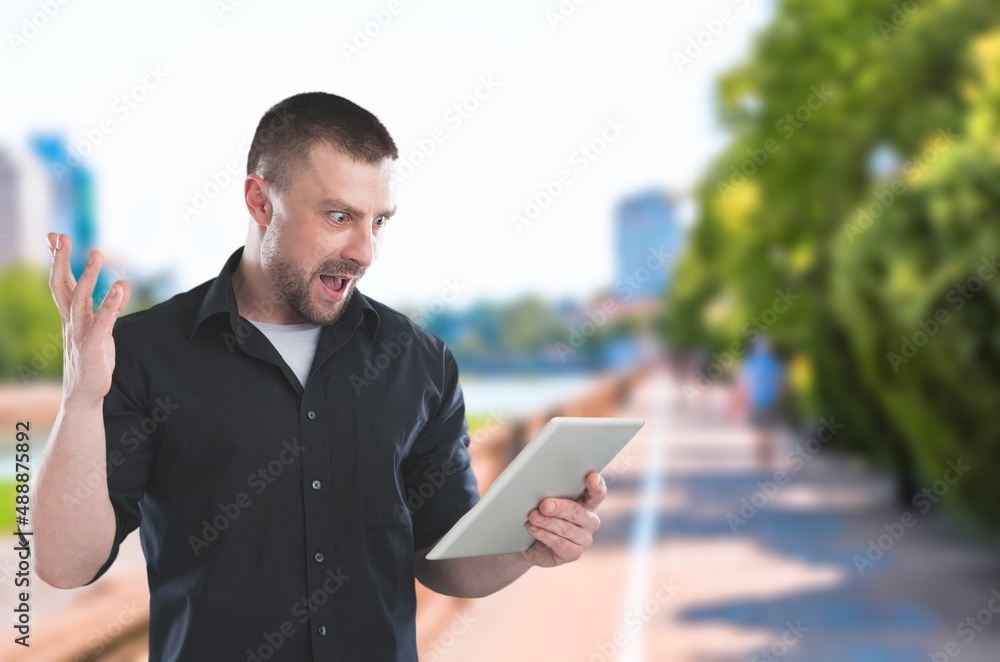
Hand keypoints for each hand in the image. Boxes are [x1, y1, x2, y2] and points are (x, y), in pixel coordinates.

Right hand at [47, 232, 131, 406]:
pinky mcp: (93, 345)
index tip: (53, 236)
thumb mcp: (102, 329)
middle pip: (61, 285)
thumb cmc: (92, 359)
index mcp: (70, 315)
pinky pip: (102, 321)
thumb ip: (111, 306)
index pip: (60, 282)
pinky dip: (110, 304)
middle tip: (60, 235)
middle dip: (60, 260)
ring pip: (79, 299)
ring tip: (96, 254)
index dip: (57, 259)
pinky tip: (118, 287)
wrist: (84, 393)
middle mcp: (71, 321)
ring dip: (87, 276)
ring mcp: (80, 332)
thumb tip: (122, 284)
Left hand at [520, 471, 605, 567]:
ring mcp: (584, 539)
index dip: (596, 485)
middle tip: (544, 505)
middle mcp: (590, 521)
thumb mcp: (547, 501)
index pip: (598, 493)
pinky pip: (560, 543)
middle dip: (560, 507)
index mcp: (588, 502)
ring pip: (567, 529)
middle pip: (578, 512)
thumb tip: (540, 486)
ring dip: (547, 522)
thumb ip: (551, 492)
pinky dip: (544, 535)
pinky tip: (533, 529)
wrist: (530, 541)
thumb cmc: (542, 514)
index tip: (591, 477)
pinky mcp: (574, 553)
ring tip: (533, 517)